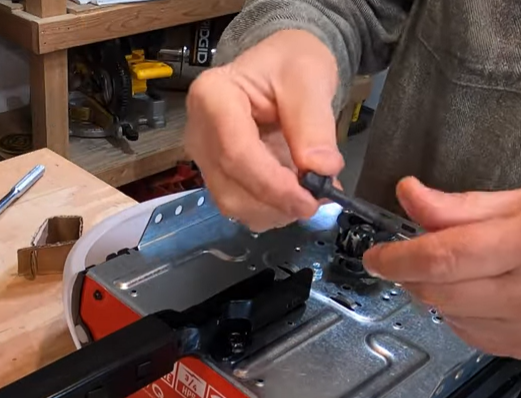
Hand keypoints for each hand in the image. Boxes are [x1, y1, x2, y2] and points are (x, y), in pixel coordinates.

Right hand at [185, 30, 344, 231]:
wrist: (280, 67)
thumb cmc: (290, 63)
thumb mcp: (309, 78)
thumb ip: (314, 124)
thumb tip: (321, 170)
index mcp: (212, 96)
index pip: (236, 153)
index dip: (273, 184)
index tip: (310, 198)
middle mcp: (199, 131)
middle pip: (231, 186)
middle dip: (278, 202)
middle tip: (319, 198)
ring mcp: (204, 157)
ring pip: (233, 203)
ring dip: (276, 211)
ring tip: (310, 193)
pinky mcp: (216, 175)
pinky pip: (240, 206)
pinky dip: (272, 210)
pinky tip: (294, 195)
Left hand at [362, 175, 520, 361]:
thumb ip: (468, 205)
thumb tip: (410, 197)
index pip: (442, 257)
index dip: (396, 256)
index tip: (374, 253)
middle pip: (439, 291)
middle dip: (411, 273)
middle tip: (409, 251)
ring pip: (451, 318)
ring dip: (436, 294)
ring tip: (455, 267)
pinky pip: (475, 338)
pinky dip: (460, 315)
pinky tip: (476, 292)